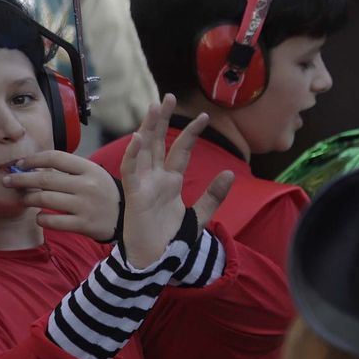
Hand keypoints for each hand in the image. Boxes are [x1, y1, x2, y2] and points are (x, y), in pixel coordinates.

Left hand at [2, 150, 120, 241]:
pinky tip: (38, 216)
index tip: (19, 164)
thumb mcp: (91, 174)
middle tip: (7, 180)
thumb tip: (32, 167)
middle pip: (45, 178)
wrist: (124, 217)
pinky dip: (40, 218)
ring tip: (21, 199)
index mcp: (88, 168)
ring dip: (27, 198)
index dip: (33, 159)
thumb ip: (67, 169)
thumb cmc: (101, 192)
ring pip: (45, 199)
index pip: (54, 157)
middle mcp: (87, 185)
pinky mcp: (83, 225)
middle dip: (21, 179)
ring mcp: (85, 206)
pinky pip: (52, 221)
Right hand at [119, 95, 232, 268]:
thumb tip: (227, 172)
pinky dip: (133, 155)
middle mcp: (154, 180)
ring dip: (147, 129)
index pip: (179, 152)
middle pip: (157, 144)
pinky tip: (139, 138)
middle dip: (161, 120)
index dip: (189, 133)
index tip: (203, 116)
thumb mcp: (199, 216)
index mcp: (169, 183)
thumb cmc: (171, 241)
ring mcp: (143, 186)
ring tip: (153, 107)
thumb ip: (213, 196)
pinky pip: (131, 172)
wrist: (155, 262)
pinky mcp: (134, 197)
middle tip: (166, 96)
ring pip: (143, 151)